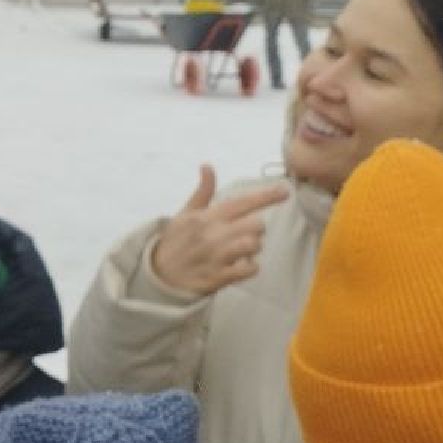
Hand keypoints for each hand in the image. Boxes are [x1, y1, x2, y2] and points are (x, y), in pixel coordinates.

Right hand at [149, 165, 289, 294]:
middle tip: (246, 232)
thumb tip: (207, 165)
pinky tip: (240, 266)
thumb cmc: (175, 241)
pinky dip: (250, 267)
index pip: (242, 202)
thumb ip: (202, 191)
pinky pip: (249, 269)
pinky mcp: (218, 277)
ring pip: (254, 246)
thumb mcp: (185, 214)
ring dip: (254, 248)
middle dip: (257, 228)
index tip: (285, 190)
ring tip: (242, 250)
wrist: (158, 274)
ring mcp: (216, 257)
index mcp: (206, 217)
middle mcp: (213, 235)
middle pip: (256, 225)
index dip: (266, 196)